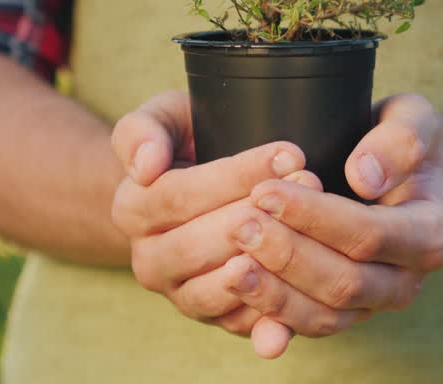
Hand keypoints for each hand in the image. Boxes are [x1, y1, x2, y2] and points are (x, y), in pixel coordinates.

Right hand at [108, 91, 315, 351]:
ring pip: (217, 290)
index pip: (181, 193)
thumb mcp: (163, 119)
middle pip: (198, 245)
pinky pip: (240, 323)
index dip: (237, 174)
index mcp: (131, 209)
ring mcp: (180, 294)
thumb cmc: (185, 144)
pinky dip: (271, 312)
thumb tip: (145, 167)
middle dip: (258, 215)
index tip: (290, 153)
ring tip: (309, 229)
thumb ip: (142, 131)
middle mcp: (148, 260)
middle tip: (311, 184)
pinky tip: (304, 289)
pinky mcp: (215, 318)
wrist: (194, 192)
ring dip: (266, 263)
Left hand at [218, 94, 442, 354]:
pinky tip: (236, 293)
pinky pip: (306, 326)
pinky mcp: (344, 314)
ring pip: (324, 316)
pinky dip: (270, 317)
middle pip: (344, 283)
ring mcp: (374, 304)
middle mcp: (407, 280)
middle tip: (238, 225)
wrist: (402, 172)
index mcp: (431, 235)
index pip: (369, 235)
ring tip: (230, 266)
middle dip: (287, 256)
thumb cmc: (400, 140)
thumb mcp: (413, 120)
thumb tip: (364, 176)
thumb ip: (399, 141)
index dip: (314, 217)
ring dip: (273, 295)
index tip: (266, 191)